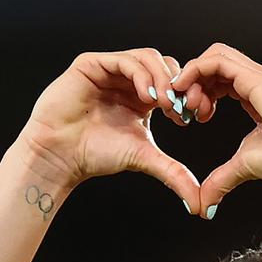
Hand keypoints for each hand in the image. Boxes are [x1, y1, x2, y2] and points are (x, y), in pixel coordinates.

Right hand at [20, 49, 214, 209]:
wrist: (62, 155)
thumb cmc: (96, 154)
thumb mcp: (145, 158)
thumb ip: (174, 174)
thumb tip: (200, 204)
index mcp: (142, 97)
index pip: (173, 82)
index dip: (187, 95)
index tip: (193, 116)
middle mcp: (128, 80)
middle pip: (165, 65)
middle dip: (177, 85)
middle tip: (180, 108)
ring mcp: (110, 69)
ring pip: (148, 57)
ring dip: (161, 78)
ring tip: (164, 104)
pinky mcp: (92, 64)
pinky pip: (124, 59)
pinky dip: (141, 74)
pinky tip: (146, 95)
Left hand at [170, 43, 261, 216]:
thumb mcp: (246, 167)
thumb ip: (222, 180)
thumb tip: (205, 204)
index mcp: (259, 96)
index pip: (223, 80)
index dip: (202, 93)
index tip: (192, 117)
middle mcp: (259, 80)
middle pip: (216, 64)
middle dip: (194, 83)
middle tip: (185, 110)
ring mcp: (259, 76)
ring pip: (215, 56)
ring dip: (193, 76)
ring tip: (186, 104)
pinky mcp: (256, 78)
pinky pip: (217, 61)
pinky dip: (196, 71)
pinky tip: (187, 91)